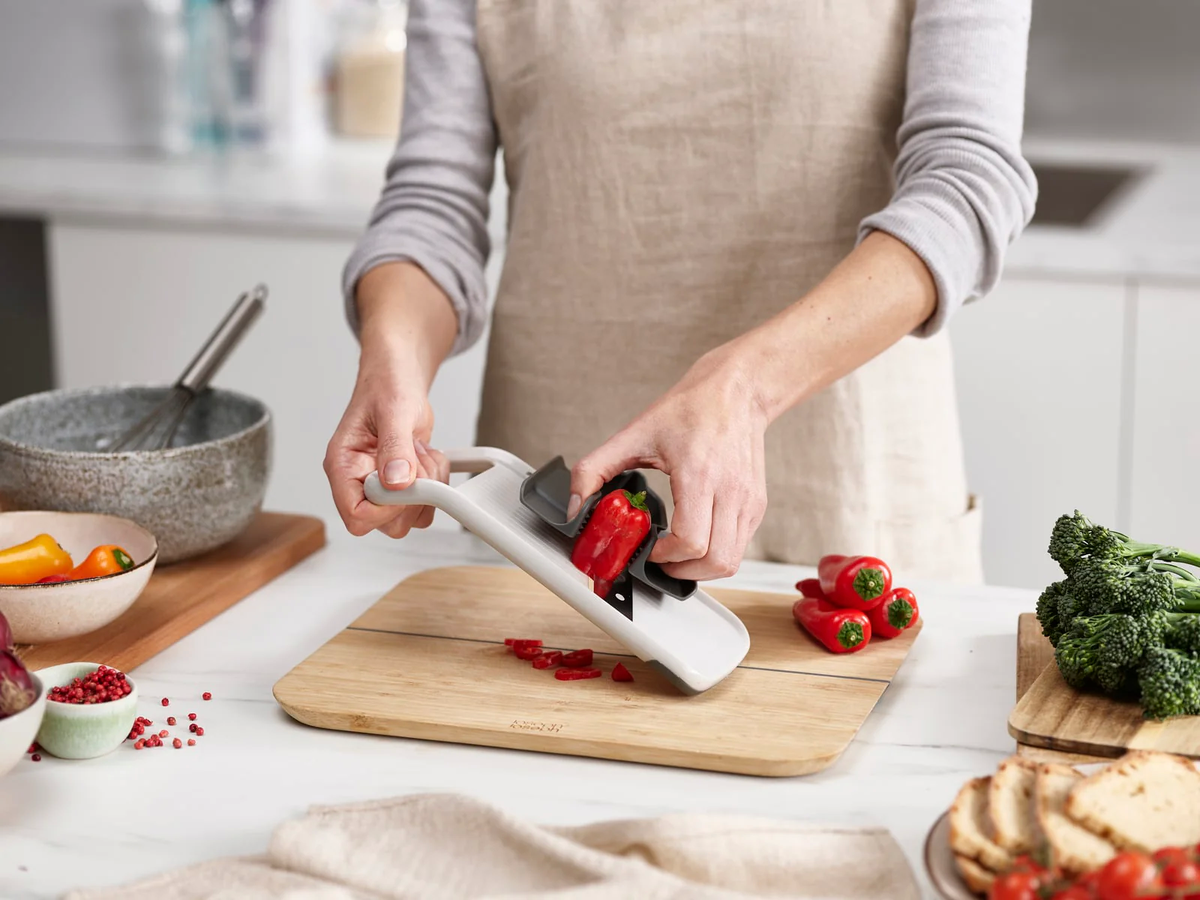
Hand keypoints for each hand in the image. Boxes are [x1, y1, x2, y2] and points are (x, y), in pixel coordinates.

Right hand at [324, 348, 449, 537]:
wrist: (398, 378)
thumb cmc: (386, 385)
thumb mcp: (393, 410)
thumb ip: (394, 446)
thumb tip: (396, 482)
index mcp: (342, 466)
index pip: (356, 516)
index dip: (387, 508)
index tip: (405, 483)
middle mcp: (358, 481)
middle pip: (386, 523)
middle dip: (413, 494)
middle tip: (415, 459)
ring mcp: (380, 485)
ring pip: (410, 516)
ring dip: (428, 485)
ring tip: (419, 451)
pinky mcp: (402, 484)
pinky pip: (425, 503)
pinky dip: (437, 481)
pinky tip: (426, 454)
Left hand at [568, 346, 769, 580]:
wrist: (736, 391)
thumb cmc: (690, 409)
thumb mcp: (634, 434)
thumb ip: (594, 469)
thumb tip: (574, 506)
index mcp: (700, 475)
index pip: (690, 541)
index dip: (665, 557)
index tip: (648, 549)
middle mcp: (731, 491)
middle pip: (715, 561)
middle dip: (681, 572)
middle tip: (660, 561)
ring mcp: (749, 501)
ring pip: (731, 562)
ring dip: (700, 569)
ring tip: (675, 555)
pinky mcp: (756, 505)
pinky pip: (739, 547)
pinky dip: (715, 554)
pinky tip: (695, 538)